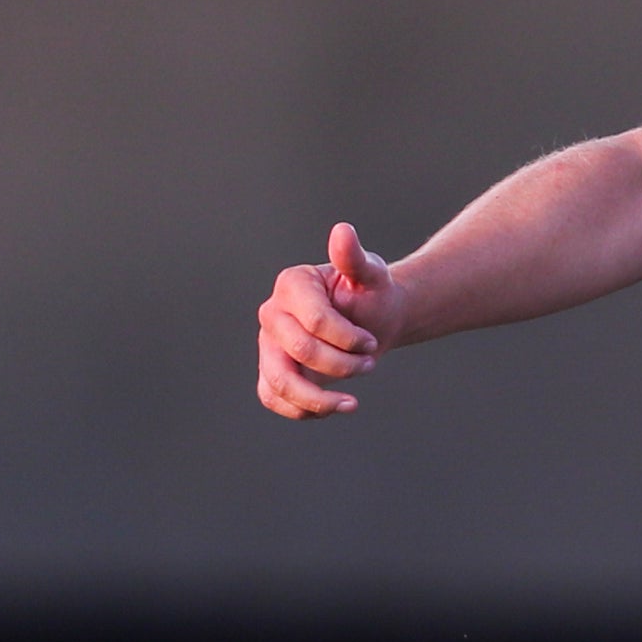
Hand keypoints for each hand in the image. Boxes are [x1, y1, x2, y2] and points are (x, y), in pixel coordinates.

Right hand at [256, 223, 392, 417]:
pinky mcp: (272, 370)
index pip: (315, 321)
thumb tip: (342, 231)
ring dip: (320, 398)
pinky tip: (332, 407)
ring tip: (351, 403)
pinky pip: (272, 397)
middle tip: (369, 363)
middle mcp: (272, 313)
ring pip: (278, 381)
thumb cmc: (372, 295)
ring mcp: (269, 343)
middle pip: (298, 350)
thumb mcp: (372, 275)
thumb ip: (355, 259)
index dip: (349, 339)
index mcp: (293, 284)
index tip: (371, 342)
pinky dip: (301, 410)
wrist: (373, 321)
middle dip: (342, 364)